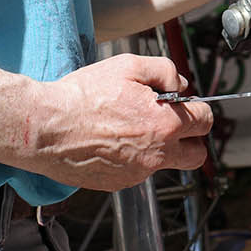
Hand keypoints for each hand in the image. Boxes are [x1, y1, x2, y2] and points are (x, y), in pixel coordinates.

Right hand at [27, 52, 212, 189]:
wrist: (46, 128)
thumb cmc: (83, 96)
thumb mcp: (128, 66)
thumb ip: (164, 71)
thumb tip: (180, 85)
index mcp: (165, 125)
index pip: (205, 122)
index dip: (197, 109)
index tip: (185, 106)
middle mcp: (156, 155)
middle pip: (196, 155)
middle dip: (190, 139)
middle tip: (170, 123)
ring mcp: (137, 174)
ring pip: (163, 163)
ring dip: (157, 148)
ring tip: (128, 127)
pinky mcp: (117, 184)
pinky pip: (137, 172)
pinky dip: (132, 158)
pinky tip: (110, 141)